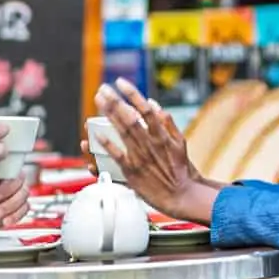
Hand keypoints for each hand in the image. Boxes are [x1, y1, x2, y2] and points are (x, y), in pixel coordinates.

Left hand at [0, 176, 30, 238]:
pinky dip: (16, 215)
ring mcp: (10, 194)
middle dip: (8, 192)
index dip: (7, 175)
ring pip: (24, 194)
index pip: (10, 165)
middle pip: (20, 179)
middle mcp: (3, 180)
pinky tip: (5, 219)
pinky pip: (25, 208)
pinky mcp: (14, 208)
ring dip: (12, 205)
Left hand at [91, 79, 216, 223]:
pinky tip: (97, 135)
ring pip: (122, 131)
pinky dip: (107, 145)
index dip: (132, 94)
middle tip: (103, 89)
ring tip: (98, 102)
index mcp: (162, 135)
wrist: (182, 196)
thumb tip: (155, 106)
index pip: (145, 108)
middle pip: (129, 117)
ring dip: (108, 115)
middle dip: (114, 101)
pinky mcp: (133, 172)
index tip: (121, 83)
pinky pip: (117, 156)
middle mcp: (150, 144)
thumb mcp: (180, 143)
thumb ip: (169, 124)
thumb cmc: (181, 171)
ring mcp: (140, 157)